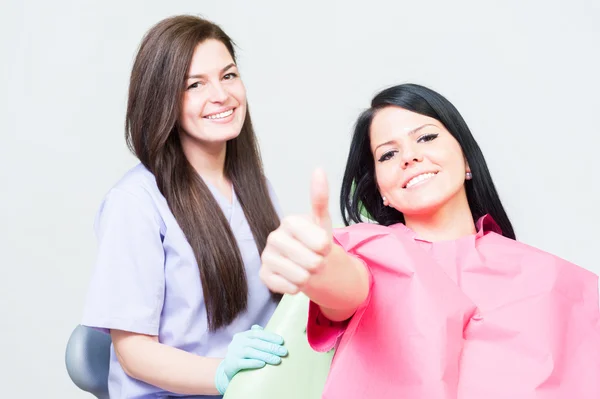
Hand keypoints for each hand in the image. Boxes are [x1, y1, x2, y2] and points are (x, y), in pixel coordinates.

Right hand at [214, 325, 286, 393]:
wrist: (228, 369)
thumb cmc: (243, 355)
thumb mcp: (247, 344)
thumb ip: (256, 336)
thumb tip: (262, 327)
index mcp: (242, 335)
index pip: (257, 333)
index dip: (270, 336)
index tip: (282, 341)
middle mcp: (237, 342)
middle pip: (256, 343)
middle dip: (271, 347)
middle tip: (284, 352)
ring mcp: (233, 353)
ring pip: (251, 352)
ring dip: (266, 356)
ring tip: (277, 360)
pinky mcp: (231, 364)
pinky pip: (243, 363)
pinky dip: (253, 363)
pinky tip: (263, 364)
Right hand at [259, 168, 332, 293]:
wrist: (305, 261)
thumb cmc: (314, 241)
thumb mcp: (322, 221)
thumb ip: (320, 198)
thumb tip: (319, 169)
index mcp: (289, 221)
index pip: (321, 243)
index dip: (326, 248)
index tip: (321, 245)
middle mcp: (273, 237)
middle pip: (312, 262)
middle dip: (318, 264)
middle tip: (313, 259)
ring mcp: (266, 257)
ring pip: (300, 277)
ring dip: (308, 277)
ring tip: (304, 268)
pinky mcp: (263, 275)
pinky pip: (288, 288)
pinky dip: (295, 287)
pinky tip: (292, 277)